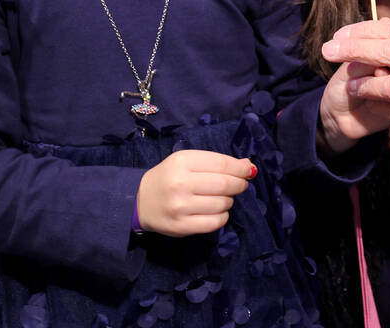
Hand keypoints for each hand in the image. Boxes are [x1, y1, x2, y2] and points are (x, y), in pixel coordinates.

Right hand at [136, 150, 255, 235]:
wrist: (140, 201)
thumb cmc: (169, 177)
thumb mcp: (187, 161)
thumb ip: (216, 162)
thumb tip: (248, 165)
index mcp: (182, 161)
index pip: (222, 164)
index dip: (240, 168)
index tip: (249, 170)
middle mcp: (180, 183)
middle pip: (225, 184)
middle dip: (239, 184)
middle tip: (241, 185)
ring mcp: (180, 207)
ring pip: (222, 204)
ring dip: (229, 201)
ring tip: (222, 198)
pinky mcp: (182, 226)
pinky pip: (215, 222)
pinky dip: (223, 216)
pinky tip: (217, 211)